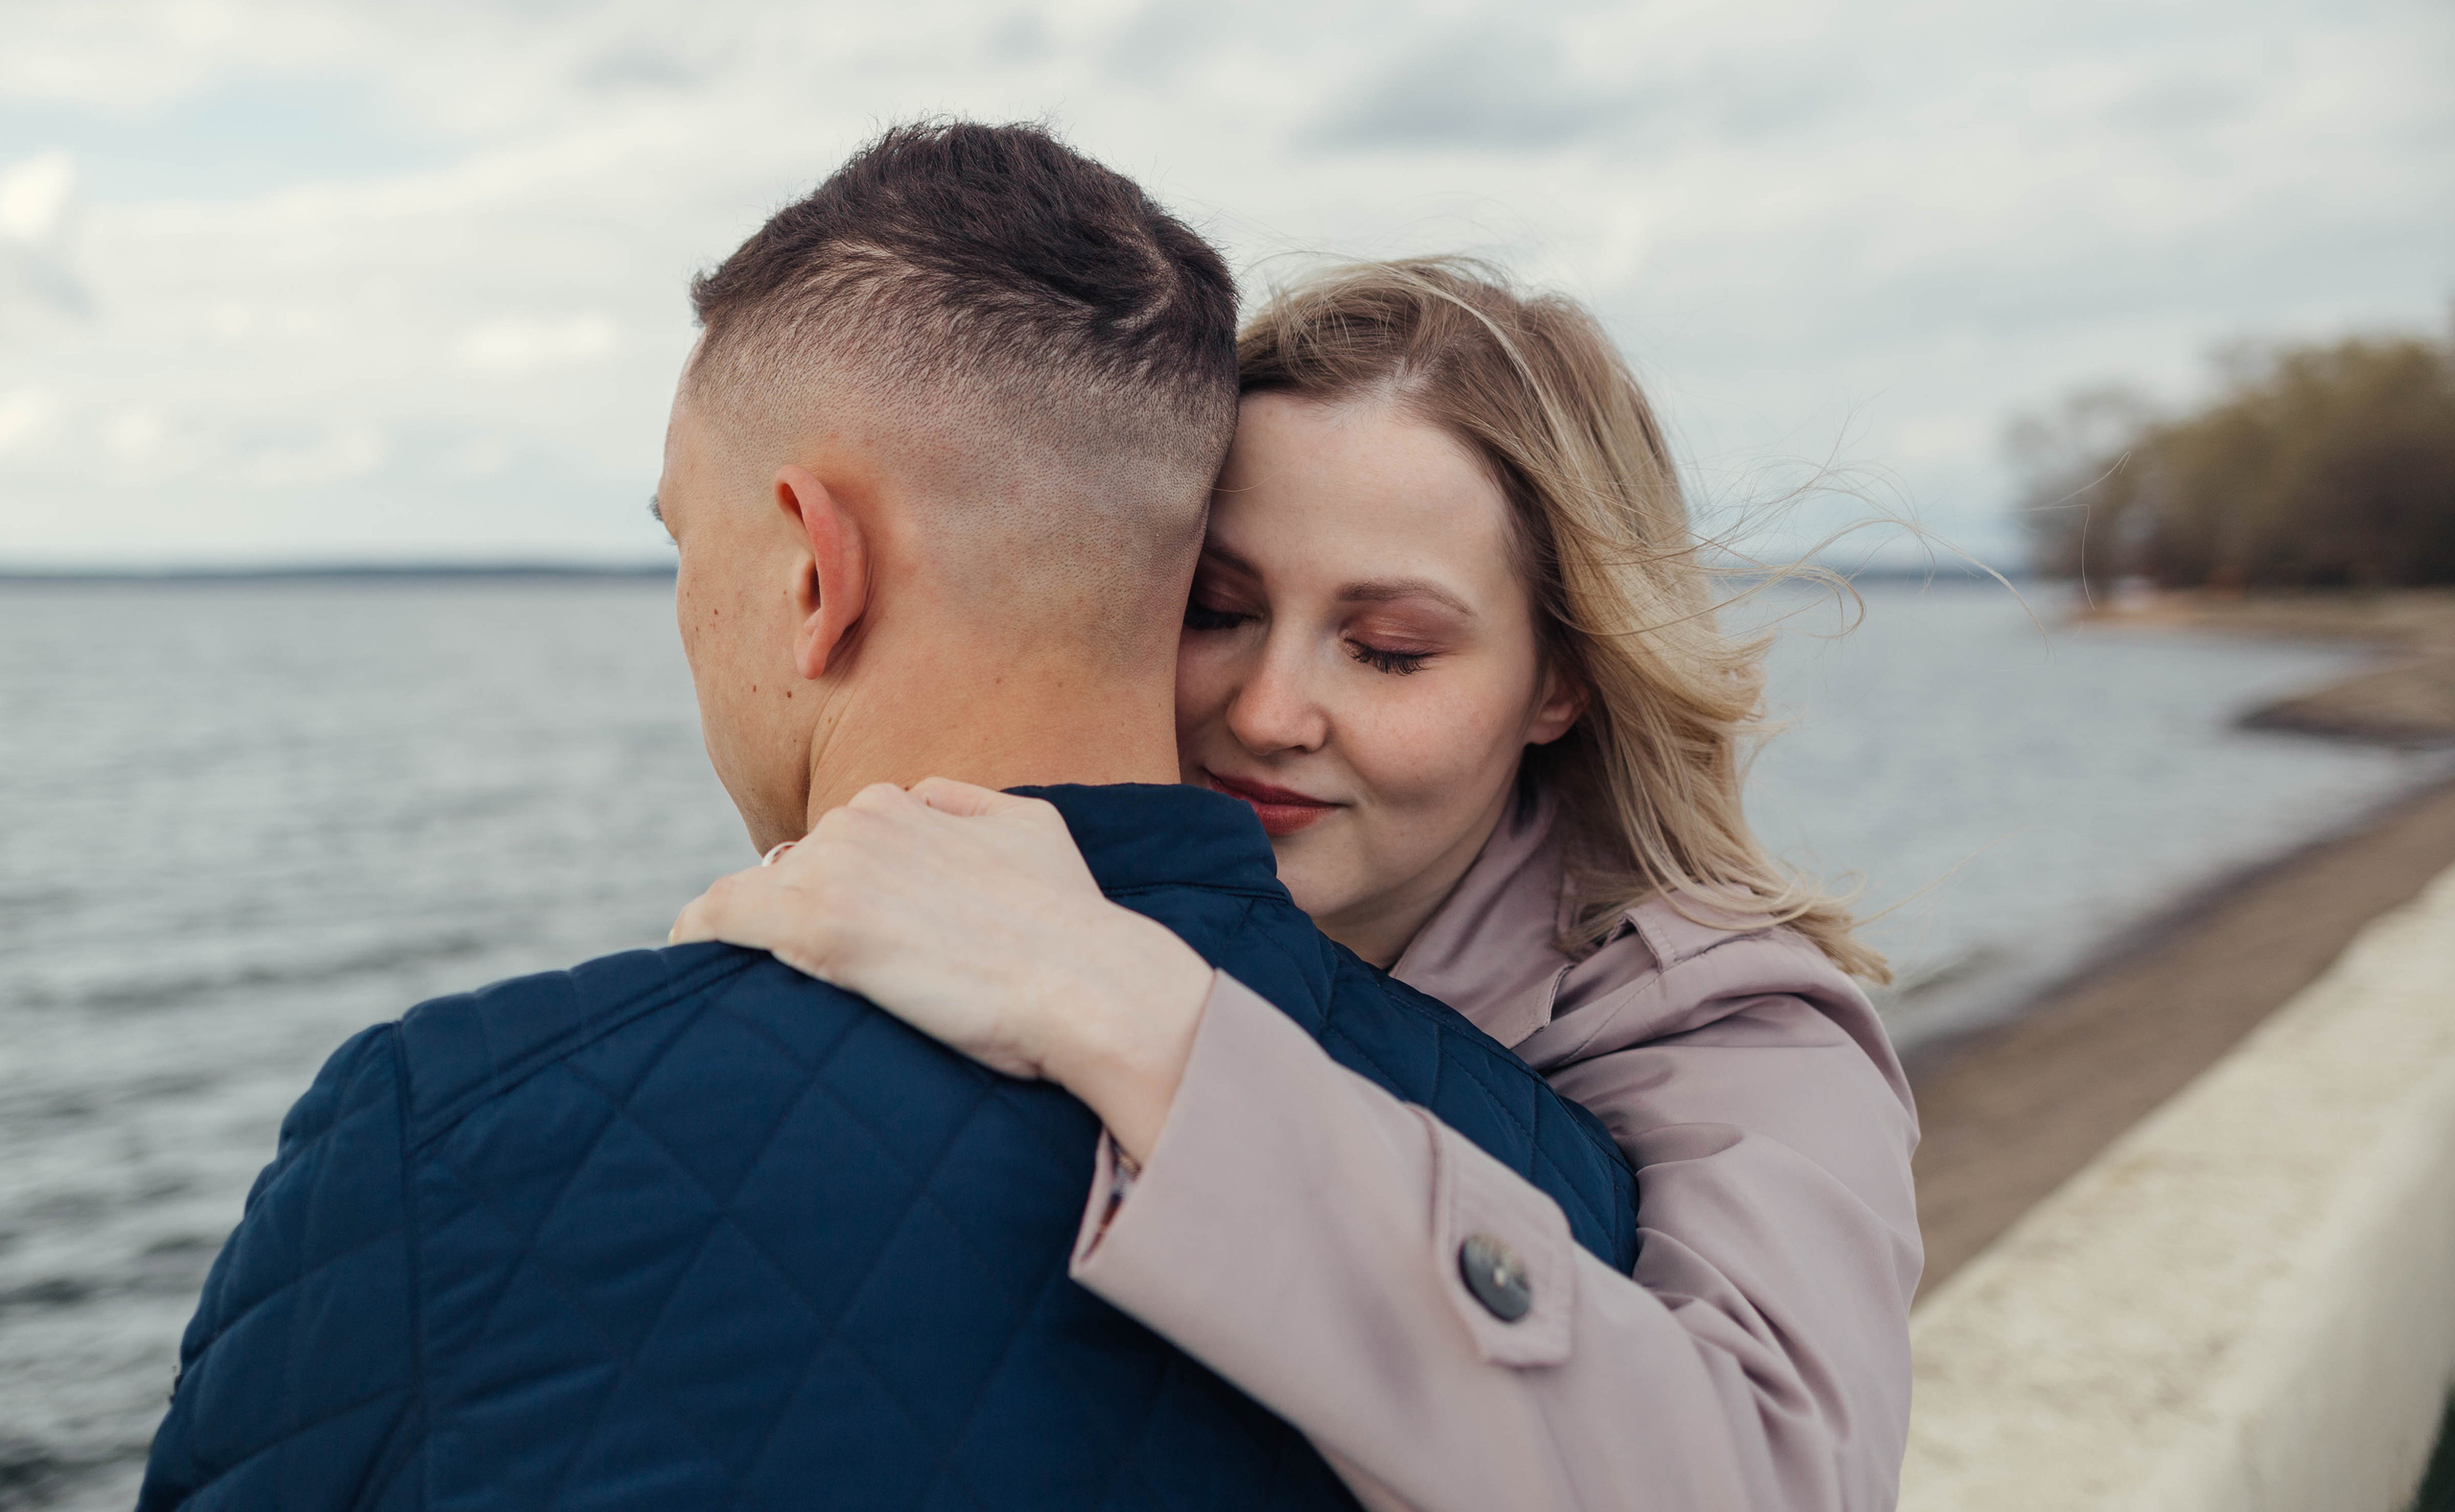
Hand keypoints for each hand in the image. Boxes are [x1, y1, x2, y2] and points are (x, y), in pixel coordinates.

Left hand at [669, 779, 1213, 1161]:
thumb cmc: (1071, 923)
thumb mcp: (1030, 825)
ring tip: (762, 987)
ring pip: (754, 895)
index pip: (837, 845)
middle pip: (792, 871)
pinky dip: (699, 936)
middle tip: (827, 977)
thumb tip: (923, 801)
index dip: (840, 894)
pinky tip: (690, 961)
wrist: (1089, 983)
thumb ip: (966, 806)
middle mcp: (859, 820)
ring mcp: (835, 870)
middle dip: (799, 913)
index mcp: (903, 801)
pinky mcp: (815, 926)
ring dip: (756, 935)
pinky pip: (719, 918)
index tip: (851, 940)